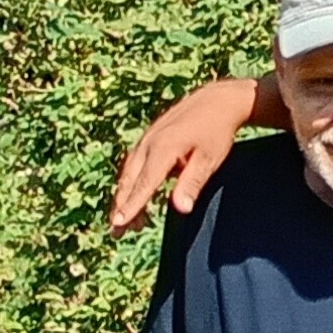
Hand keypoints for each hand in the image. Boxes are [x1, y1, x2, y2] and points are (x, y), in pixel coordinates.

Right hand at [110, 76, 271, 228]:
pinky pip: (133, 163)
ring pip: (128, 172)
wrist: (215, 101)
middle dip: (121, 206)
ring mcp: (145, 139)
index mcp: (163, 149)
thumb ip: (192, 183)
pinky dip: (130, 181)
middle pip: (129, 180)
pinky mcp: (147, 138)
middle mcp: (148, 143)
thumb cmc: (216, 132)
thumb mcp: (209, 159)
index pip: (144, 184)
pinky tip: (132, 193)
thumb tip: (180, 208)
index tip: (119, 223)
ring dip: (124, 195)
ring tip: (124, 219)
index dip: (131, 205)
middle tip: (116, 230)